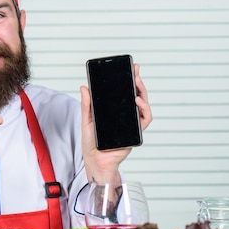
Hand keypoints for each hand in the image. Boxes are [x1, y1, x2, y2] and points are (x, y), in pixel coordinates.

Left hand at [80, 63, 152, 182]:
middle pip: (136, 96)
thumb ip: (87, 104)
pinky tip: (137, 101)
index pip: (124, 93)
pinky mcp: (135, 132)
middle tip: (135, 72)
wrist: (96, 160)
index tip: (131, 68)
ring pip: (143, 106)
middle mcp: (126, 116)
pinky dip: (143, 109)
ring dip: (143, 93)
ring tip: (137, 83)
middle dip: (138, 83)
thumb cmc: (92, 142)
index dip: (129, 81)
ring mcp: (132, 124)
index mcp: (115, 111)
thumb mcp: (87, 120)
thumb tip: (84, 87)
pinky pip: (145, 119)